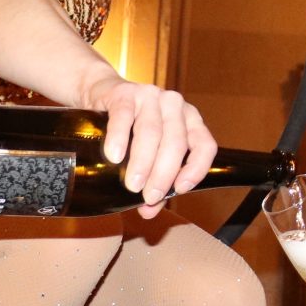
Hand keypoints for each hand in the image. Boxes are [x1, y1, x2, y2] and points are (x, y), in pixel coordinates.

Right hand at [83, 77, 216, 218]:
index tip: (180, 189)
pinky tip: (115, 157)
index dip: (196, 169)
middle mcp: (175, 106)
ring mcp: (151, 96)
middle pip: (175, 143)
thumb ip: (154, 180)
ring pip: (151, 132)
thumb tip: (148, 212)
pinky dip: (119, 139)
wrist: (101, 95)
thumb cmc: (131, 128)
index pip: (204, 145)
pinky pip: (123, 117)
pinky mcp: (124, 93)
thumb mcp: (148, 152)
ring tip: (133, 185)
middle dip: (163, 174)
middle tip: (149, 196)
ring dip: (142, 162)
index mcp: (190, 120)